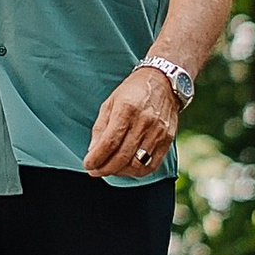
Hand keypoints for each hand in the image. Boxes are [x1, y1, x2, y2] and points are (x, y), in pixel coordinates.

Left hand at [84, 62, 178, 180]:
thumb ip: (101, 128)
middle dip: (105, 168)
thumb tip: (92, 152)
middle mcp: (144, 122)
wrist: (163, 81)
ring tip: (110, 169)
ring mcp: (158, 132)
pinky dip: (137, 172)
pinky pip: (152, 165)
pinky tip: (127, 168)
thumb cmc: (133, 91)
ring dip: (120, 172)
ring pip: (137, 164)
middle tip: (95, 171)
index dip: (96, 158)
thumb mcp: (110, 102)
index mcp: (126, 109)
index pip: (109, 142)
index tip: (88, 165)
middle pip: (122, 156)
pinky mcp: (167, 140)